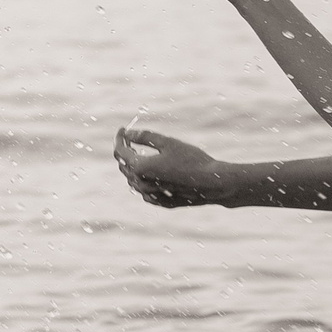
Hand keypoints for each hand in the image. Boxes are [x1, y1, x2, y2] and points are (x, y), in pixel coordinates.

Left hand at [114, 127, 231, 208]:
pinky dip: (142, 179)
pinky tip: (149, 173)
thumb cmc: (192, 160)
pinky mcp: (161, 202)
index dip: (119, 138)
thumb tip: (128, 133)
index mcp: (140, 168)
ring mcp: (151, 196)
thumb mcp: (168, 143)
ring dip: (133, 166)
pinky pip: (144, 190)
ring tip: (138, 153)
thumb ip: (145, 137)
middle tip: (130, 139)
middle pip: (124, 166)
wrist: (212, 183)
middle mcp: (142, 184)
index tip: (122, 129)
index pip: (120, 152)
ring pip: (133, 179)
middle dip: (125, 151)